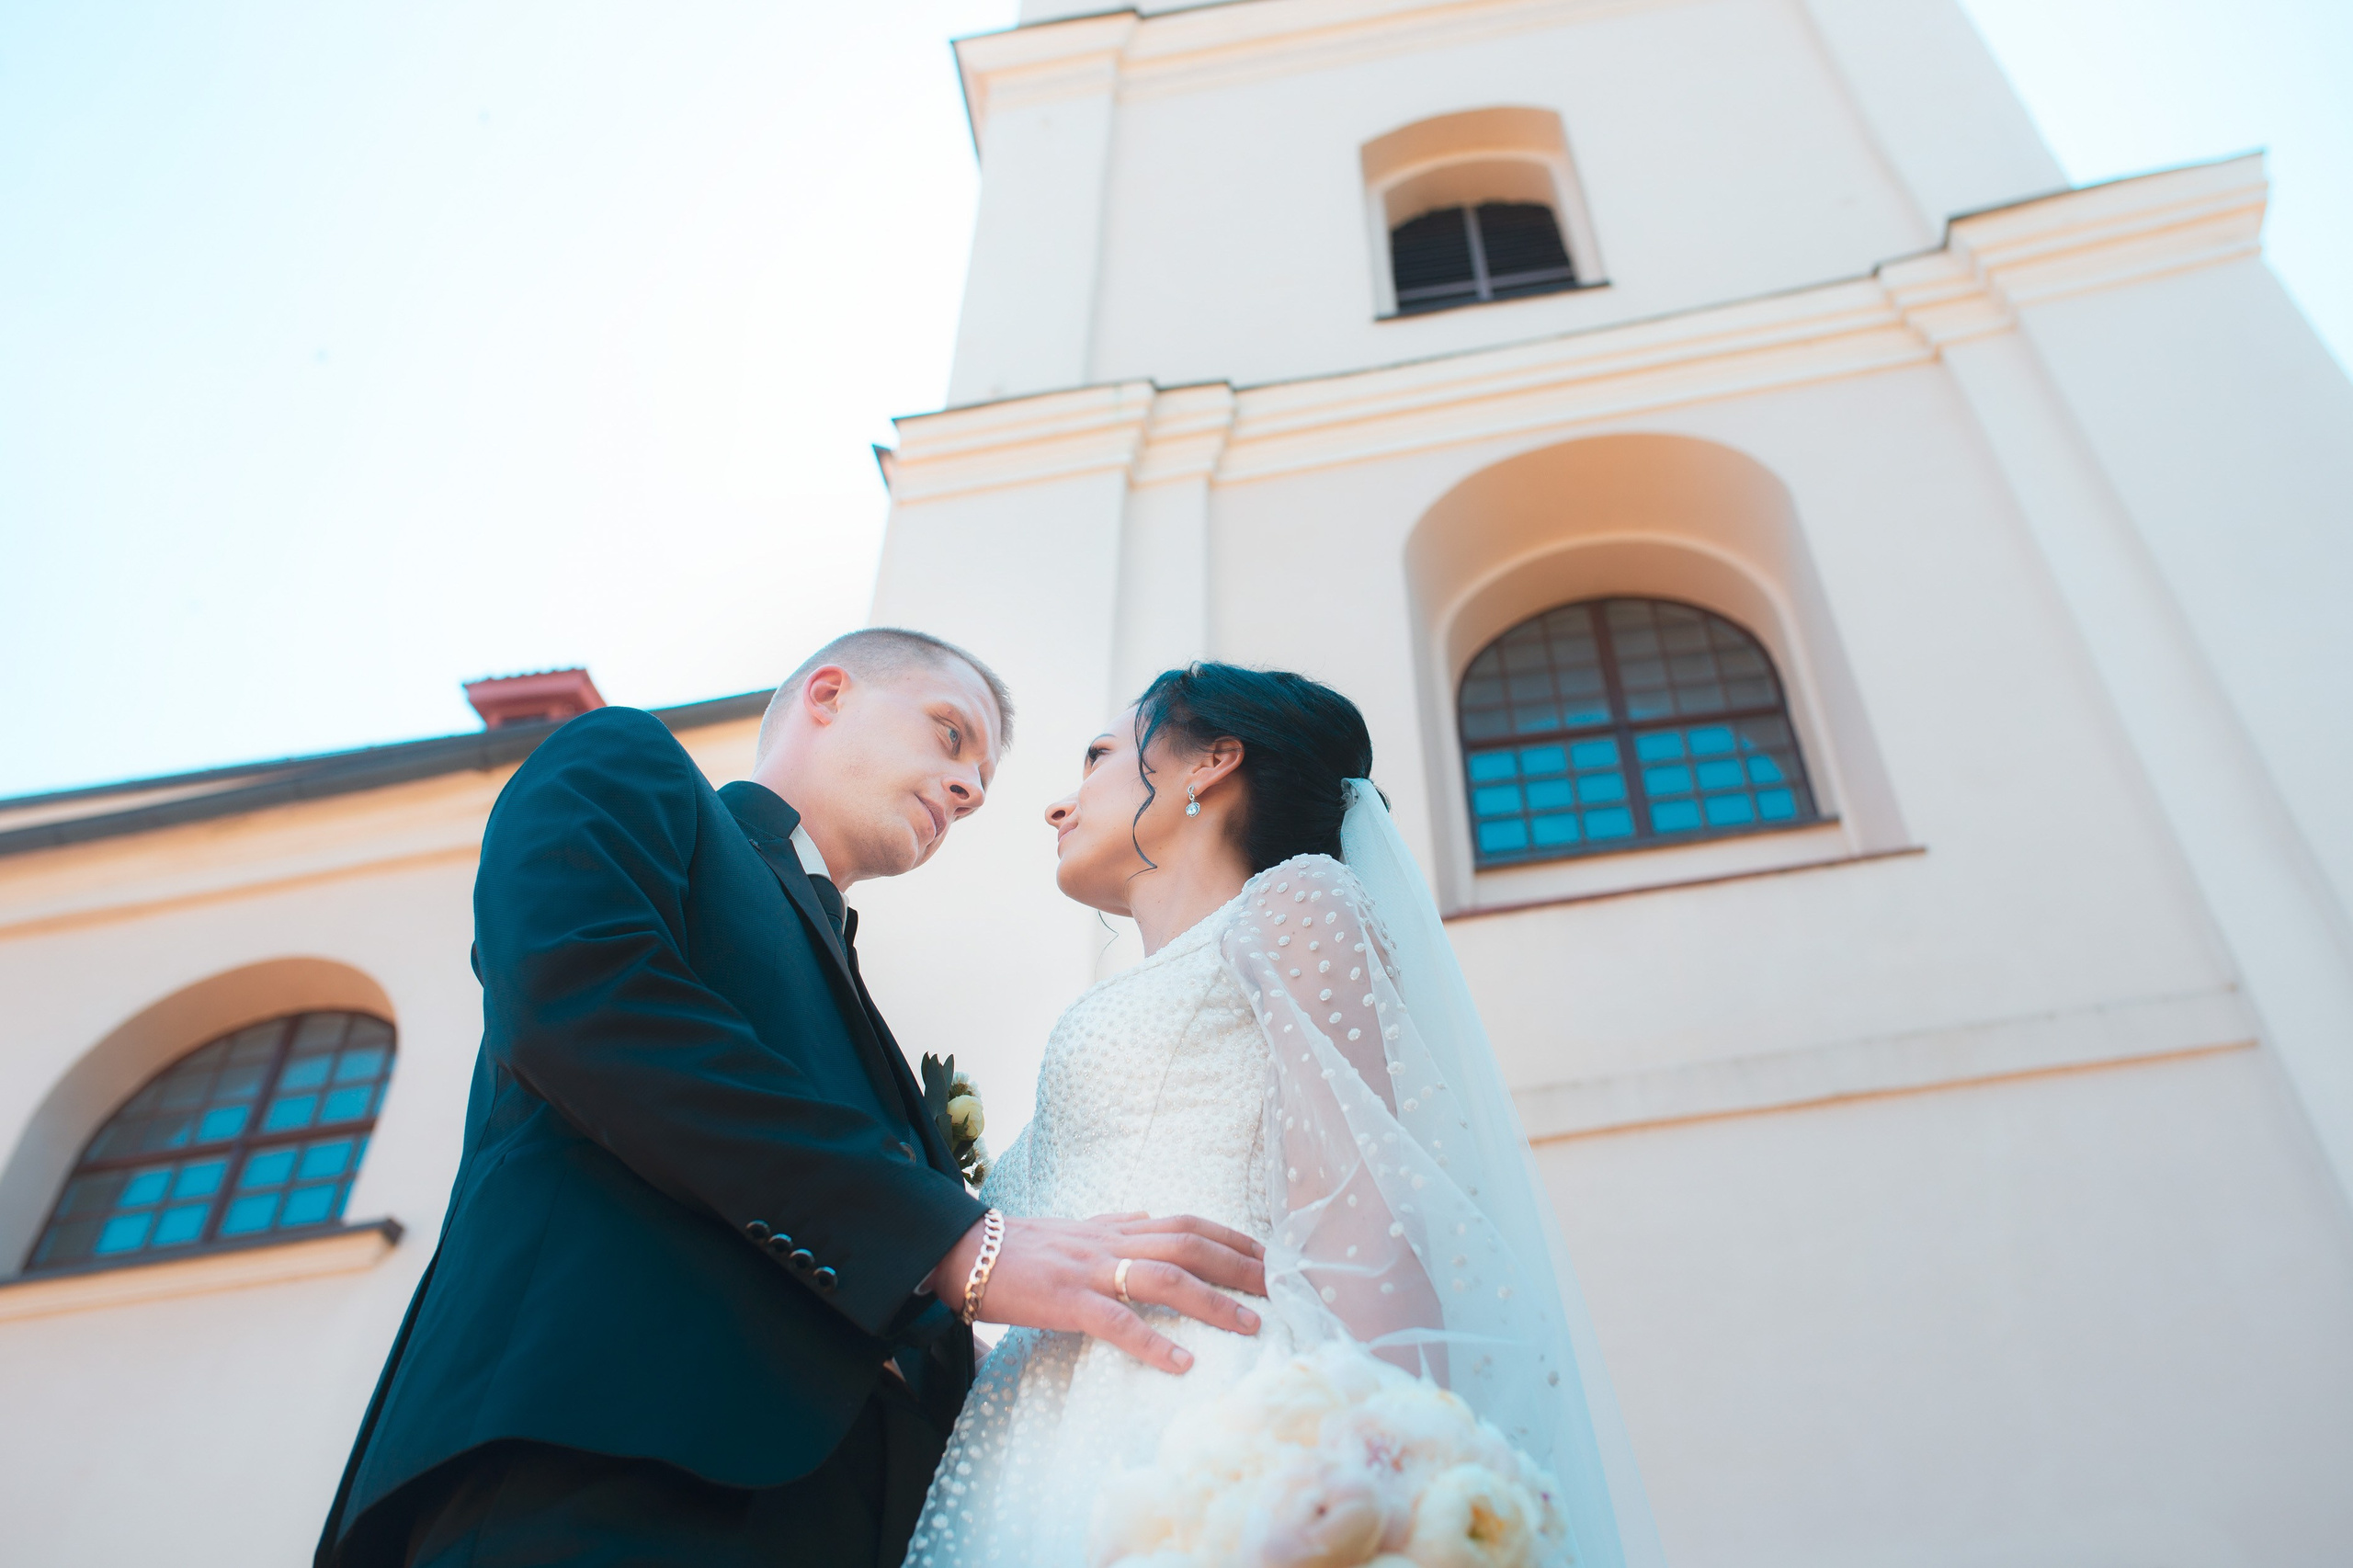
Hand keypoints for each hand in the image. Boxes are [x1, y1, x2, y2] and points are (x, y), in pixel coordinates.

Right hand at [927, 1211, 1265, 1374]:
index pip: (1189, 1224)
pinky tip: (1180, 1363)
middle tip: (1283, 1289)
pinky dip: (1151, 1341)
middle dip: (1242, 1266)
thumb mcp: (1076, 1229)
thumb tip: (1147, 1214)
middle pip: (1190, 1244)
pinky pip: (1115, 1320)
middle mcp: (1112, 1241)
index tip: (1273, 1256)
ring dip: (1213, 1302)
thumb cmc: (1020, 1246)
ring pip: (1164, 1276)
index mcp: (1117, 1228)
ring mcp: (1090, 1269)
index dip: (1235, 1238)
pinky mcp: (1065, 1299)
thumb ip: (1114, 1224)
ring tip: (1250, 1325)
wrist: (963, 1250)